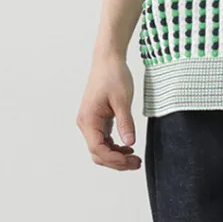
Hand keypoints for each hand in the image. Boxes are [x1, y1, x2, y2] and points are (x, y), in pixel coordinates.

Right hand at [76, 52, 140, 170]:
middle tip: (136, 163)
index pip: (98, 149)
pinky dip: (114, 146)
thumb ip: (126, 122)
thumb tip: (130, 143)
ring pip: (101, 148)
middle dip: (116, 161)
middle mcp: (86, 123)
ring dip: (116, 155)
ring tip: (134, 158)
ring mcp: (91, 122)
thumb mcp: (123, 99)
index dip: (114, 159)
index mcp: (88, 120)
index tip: (130, 161)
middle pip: (98, 153)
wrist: (108, 59)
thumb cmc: (113, 75)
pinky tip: (127, 146)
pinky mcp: (97, 119)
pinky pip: (103, 139)